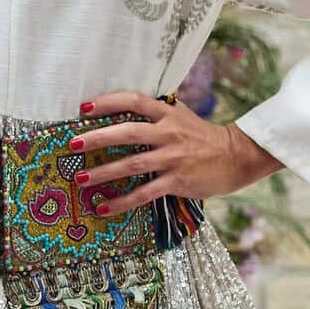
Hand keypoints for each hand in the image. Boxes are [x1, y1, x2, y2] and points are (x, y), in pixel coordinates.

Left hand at [70, 92, 279, 212]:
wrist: (237, 156)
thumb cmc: (204, 137)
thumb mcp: (182, 117)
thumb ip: (156, 114)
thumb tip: (125, 110)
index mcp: (168, 114)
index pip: (134, 101)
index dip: (108, 102)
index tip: (83, 107)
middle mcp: (168, 134)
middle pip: (127, 132)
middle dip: (98, 138)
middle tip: (73, 144)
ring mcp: (172, 158)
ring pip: (132, 164)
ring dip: (103, 172)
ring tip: (80, 179)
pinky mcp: (177, 181)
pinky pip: (144, 193)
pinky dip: (122, 201)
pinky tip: (103, 207)